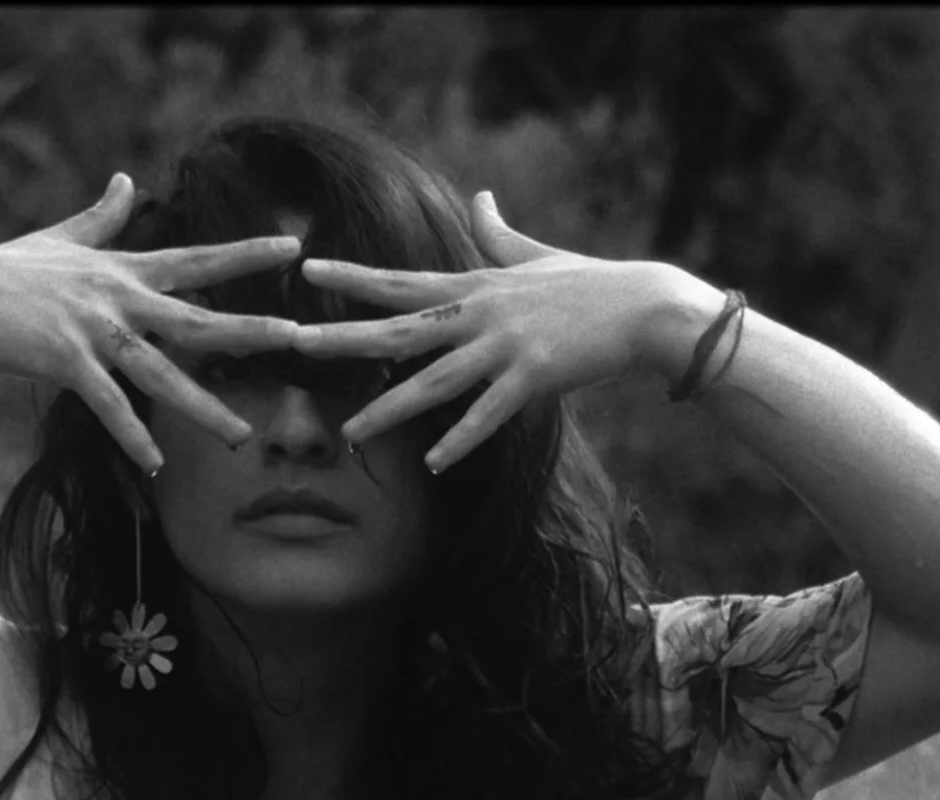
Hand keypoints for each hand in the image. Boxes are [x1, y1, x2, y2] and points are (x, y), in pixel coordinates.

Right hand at [0, 173, 303, 471]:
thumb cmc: (5, 269)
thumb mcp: (61, 237)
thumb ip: (103, 214)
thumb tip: (126, 178)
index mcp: (124, 272)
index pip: (199, 261)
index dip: (246, 254)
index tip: (293, 245)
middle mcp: (120, 300)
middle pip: (197, 319)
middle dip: (249, 330)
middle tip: (297, 336)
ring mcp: (95, 332)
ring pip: (162, 374)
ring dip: (203, 408)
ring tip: (241, 436)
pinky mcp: (66, 362)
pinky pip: (107, 404)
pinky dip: (130, 433)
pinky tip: (154, 462)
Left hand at [291, 191, 697, 471]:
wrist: (645, 308)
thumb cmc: (591, 283)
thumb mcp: (536, 255)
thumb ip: (498, 233)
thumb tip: (480, 196)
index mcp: (476, 286)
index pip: (400, 281)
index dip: (352, 278)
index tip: (307, 271)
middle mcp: (481, 315)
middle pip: (399, 330)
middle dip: (344, 338)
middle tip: (294, 342)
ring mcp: (506, 348)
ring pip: (434, 383)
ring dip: (389, 409)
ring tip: (348, 432)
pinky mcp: (535, 378)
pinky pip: (488, 416)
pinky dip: (461, 440)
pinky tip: (433, 463)